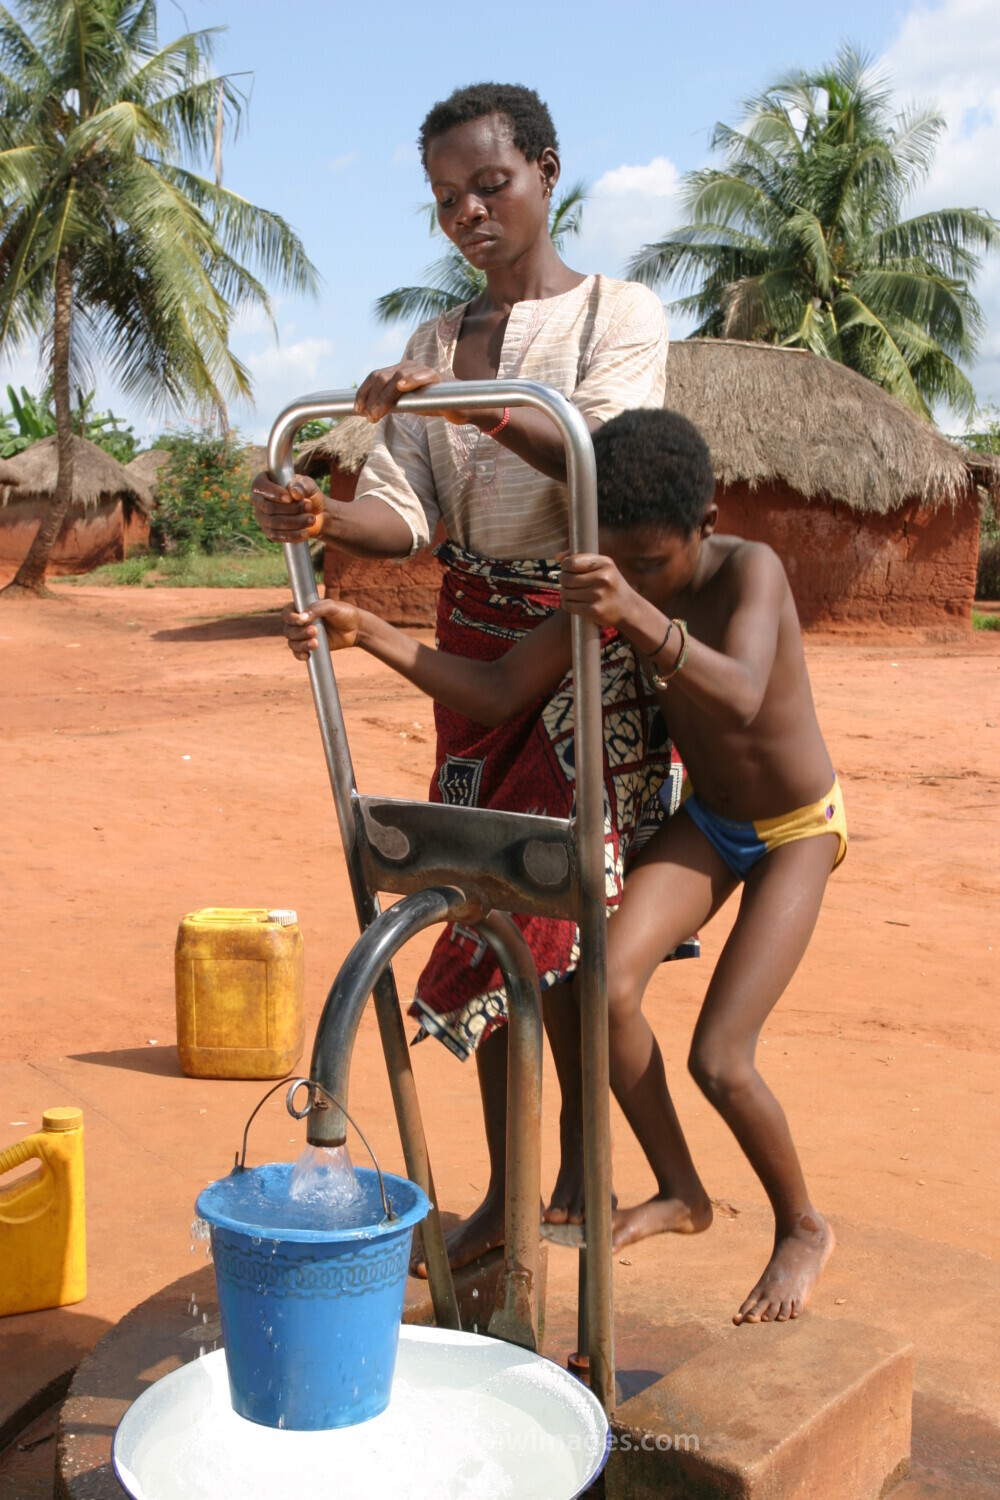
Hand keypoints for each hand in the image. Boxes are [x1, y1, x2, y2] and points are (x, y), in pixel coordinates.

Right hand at [250, 472, 324, 542]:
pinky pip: (275, 536)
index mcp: (264, 482)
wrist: (316, 513)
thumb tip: (293, 492)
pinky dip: (292, 535)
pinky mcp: (268, 532)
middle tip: (309, 506)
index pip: (259, 486)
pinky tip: (304, 533)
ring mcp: (262, 517)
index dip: (273, 493)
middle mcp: (258, 499)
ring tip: (311, 519)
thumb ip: (303, 485)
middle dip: (291, 509)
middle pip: (268, 507)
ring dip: (295, 521)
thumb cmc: (308, 494)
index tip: (289, 498)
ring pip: (273, 522)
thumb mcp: (309, 485)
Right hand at [281, 600, 361, 659]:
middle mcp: (300, 622)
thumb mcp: (332, 607)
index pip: (287, 613)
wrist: (356, 629)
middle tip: (314, 631)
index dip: (290, 618)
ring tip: (316, 643)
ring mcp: (304, 636)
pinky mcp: (309, 647)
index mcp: (302, 608)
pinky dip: (299, 655)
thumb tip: (302, 618)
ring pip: (292, 642)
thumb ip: (317, 608)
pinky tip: (307, 655)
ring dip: (301, 644)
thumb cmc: (344, 613)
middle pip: (288, 630)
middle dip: (299, 633)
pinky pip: (297, 653)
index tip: (300, 621)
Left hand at [354, 361, 489, 426]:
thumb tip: (368, 411)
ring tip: (377, 414)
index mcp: (397, 371)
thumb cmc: (431, 403)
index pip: (374, 376)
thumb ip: (390, 402)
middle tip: (369, 417)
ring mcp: (420, 369)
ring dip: (384, 397)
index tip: (357, 409)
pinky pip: (421, 375)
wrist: (457, 405)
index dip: (363, 391)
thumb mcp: (406, 403)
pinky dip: (410, 379)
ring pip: (396, 378)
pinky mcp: (435, 376)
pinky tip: (401, 386)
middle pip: (382, 377)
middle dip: (372, 399)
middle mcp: (406, 366)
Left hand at [558, 553, 634, 629]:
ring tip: (571, 593)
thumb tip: (559, 557)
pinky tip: (574, 603)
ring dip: (564, 593)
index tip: (568, 570)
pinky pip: (569, 606)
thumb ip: (581, 558)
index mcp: (605, 564)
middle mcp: (603, 578)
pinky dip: (567, 604)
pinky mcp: (594, 611)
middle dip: (563, 580)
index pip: (571, 562)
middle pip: (566, 578)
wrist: (628, 608)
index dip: (565, 566)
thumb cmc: (610, 583)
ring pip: (565, 592)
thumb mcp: (603, 566)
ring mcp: (599, 595)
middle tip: (568, 583)